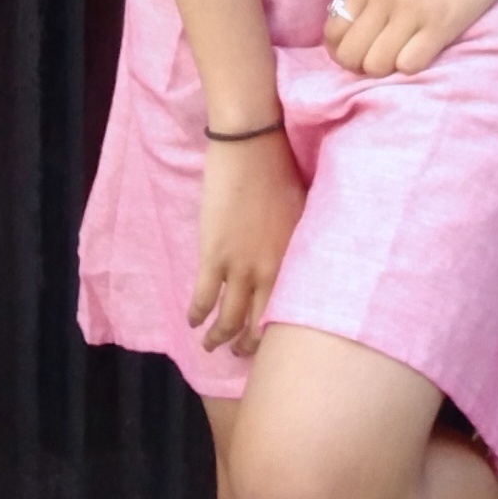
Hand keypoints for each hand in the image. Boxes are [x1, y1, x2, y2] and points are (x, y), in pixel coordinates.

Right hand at [188, 131, 306, 357]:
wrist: (252, 146)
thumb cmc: (283, 171)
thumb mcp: (305, 213)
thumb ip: (301, 244)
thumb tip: (300, 262)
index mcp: (297, 262)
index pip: (292, 313)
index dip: (280, 334)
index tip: (275, 343)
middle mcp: (271, 273)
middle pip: (258, 324)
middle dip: (248, 345)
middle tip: (241, 352)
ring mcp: (240, 267)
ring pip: (228, 319)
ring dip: (218, 338)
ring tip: (213, 346)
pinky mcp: (212, 255)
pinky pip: (202, 297)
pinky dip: (196, 313)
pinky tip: (192, 320)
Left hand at [323, 0, 497, 77]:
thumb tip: (359, 27)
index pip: (333, 32)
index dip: (343, 49)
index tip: (362, 49)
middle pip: (349, 55)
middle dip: (361, 66)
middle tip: (383, 58)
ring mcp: (411, 10)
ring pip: (375, 65)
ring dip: (388, 68)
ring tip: (405, 54)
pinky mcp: (441, 24)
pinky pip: (409, 65)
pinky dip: (414, 65)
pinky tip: (426, 49)